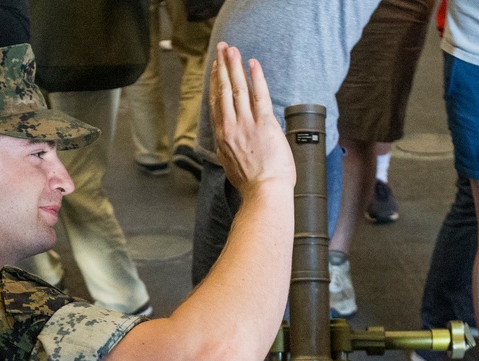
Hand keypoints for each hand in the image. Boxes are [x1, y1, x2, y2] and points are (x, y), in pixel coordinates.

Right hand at [209, 42, 294, 197]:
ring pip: (237, 89)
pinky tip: (253, 64)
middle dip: (221, 67)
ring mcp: (246, 125)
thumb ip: (230, 150)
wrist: (264, 193)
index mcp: (223, 138)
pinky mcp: (263, 124)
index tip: (214, 70)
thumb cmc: (253, 185)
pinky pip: (258, 95)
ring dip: (234, 66)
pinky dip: (255, 77)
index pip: (216, 104)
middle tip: (221, 50)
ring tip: (232, 50)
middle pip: (223, 91)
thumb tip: (231, 145)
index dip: (214, 84)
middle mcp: (230, 128)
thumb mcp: (232, 167)